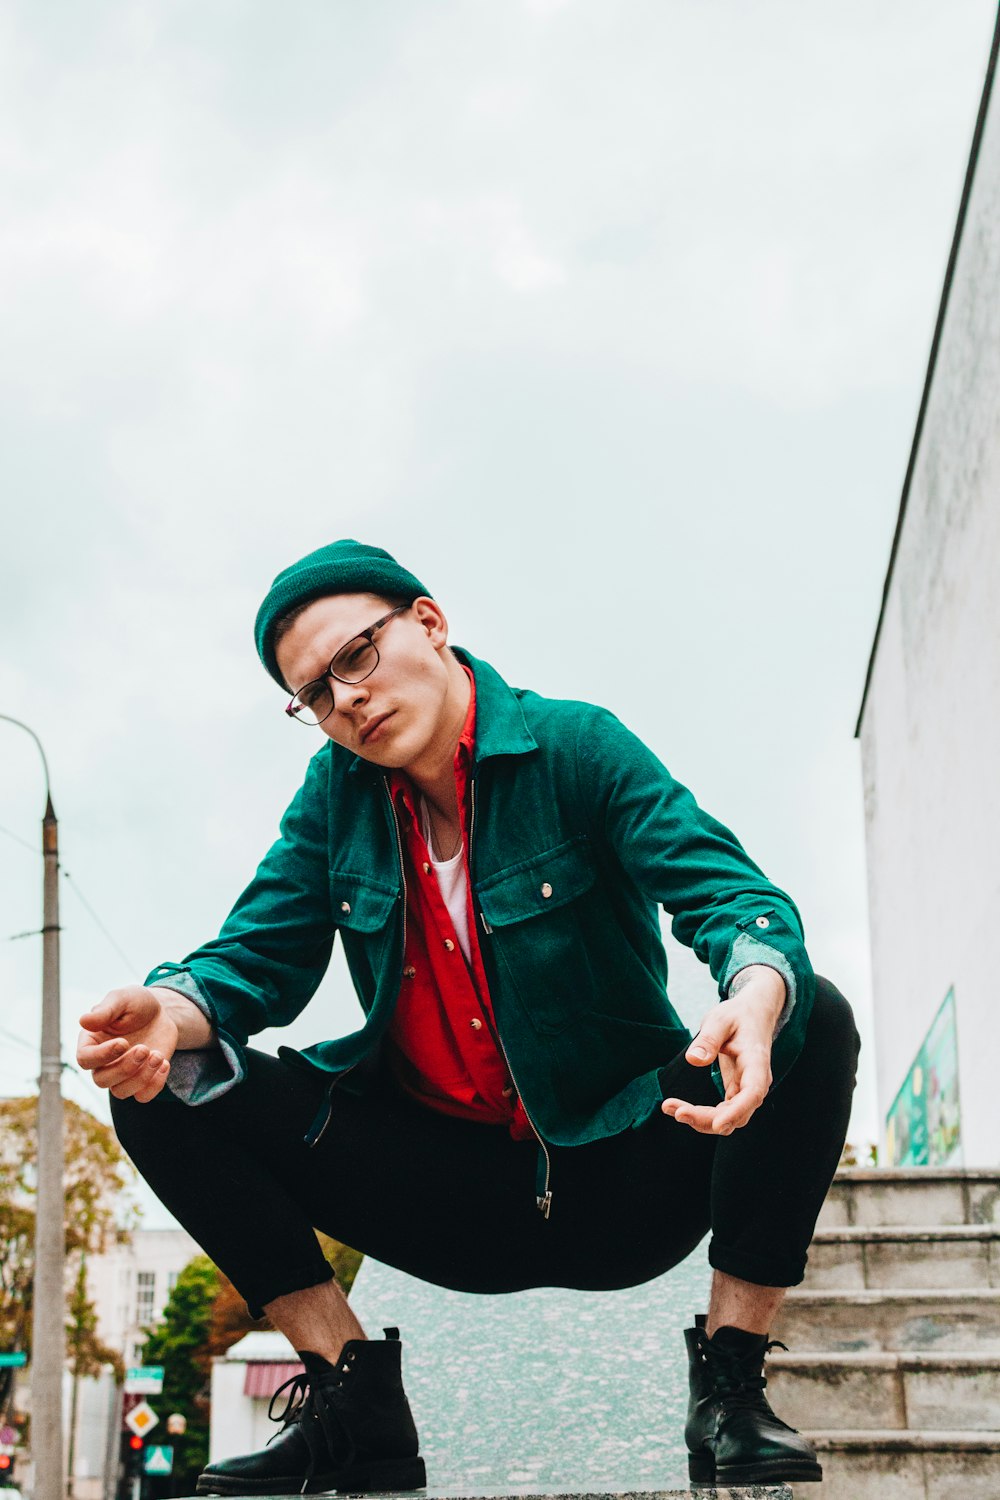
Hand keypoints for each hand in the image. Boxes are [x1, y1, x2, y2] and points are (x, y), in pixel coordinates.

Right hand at [77, 986, 179, 1102]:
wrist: (160, 1012)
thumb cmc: (136, 1003)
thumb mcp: (122, 998)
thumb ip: (105, 1010)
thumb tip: (83, 1021)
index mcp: (91, 1042)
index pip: (85, 1059)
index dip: (102, 1056)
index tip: (123, 1042)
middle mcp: (102, 1062)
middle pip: (101, 1080)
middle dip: (125, 1068)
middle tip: (144, 1048)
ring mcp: (122, 1074)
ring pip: (121, 1092)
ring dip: (141, 1077)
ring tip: (157, 1056)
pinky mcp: (141, 1080)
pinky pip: (143, 1096)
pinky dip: (155, 1085)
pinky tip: (164, 1063)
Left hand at [660, 967, 784, 1134]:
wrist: (752, 1014)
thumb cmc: (737, 1015)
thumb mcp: (720, 1019)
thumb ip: (708, 1039)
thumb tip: (693, 1060)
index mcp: (757, 1062)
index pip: (753, 1093)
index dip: (736, 1111)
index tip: (717, 1124)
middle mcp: (756, 1081)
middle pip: (738, 1113)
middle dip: (708, 1119)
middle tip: (677, 1111)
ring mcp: (747, 1090)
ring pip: (729, 1119)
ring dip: (702, 1120)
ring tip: (671, 1109)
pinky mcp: (735, 1092)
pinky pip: (721, 1112)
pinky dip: (701, 1114)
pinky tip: (679, 1108)